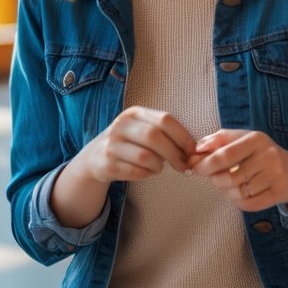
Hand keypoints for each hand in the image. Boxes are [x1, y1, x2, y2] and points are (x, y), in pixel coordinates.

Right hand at [78, 105, 195, 183]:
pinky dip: (146, 174)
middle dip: (175, 154)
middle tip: (184, 166)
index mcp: (134, 113)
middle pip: (155, 137)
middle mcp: (121, 125)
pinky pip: (136, 172)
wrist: (94, 158)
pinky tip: (146, 172)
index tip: (193, 151)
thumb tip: (193, 150)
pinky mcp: (106, 164)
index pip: (165, 120)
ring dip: (159, 166)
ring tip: (158, 167)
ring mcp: (111, 145)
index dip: (183, 136)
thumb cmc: (129, 143)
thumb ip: (164, 134)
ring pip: (146, 157)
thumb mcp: (142, 129)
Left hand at [189, 129, 287, 211]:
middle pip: (229, 178)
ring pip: (238, 193)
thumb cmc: (260, 154)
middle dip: (215, 181)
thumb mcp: (243, 139)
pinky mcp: (279, 193)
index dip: (206, 164)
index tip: (195, 168)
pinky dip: (239, 202)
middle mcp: (268, 155)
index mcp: (256, 138)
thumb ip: (218, 141)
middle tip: (214, 178)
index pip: (225, 155)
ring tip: (229, 186)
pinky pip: (248, 205)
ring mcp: (275, 175)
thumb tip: (196, 150)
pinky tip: (241, 195)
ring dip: (227, 193)